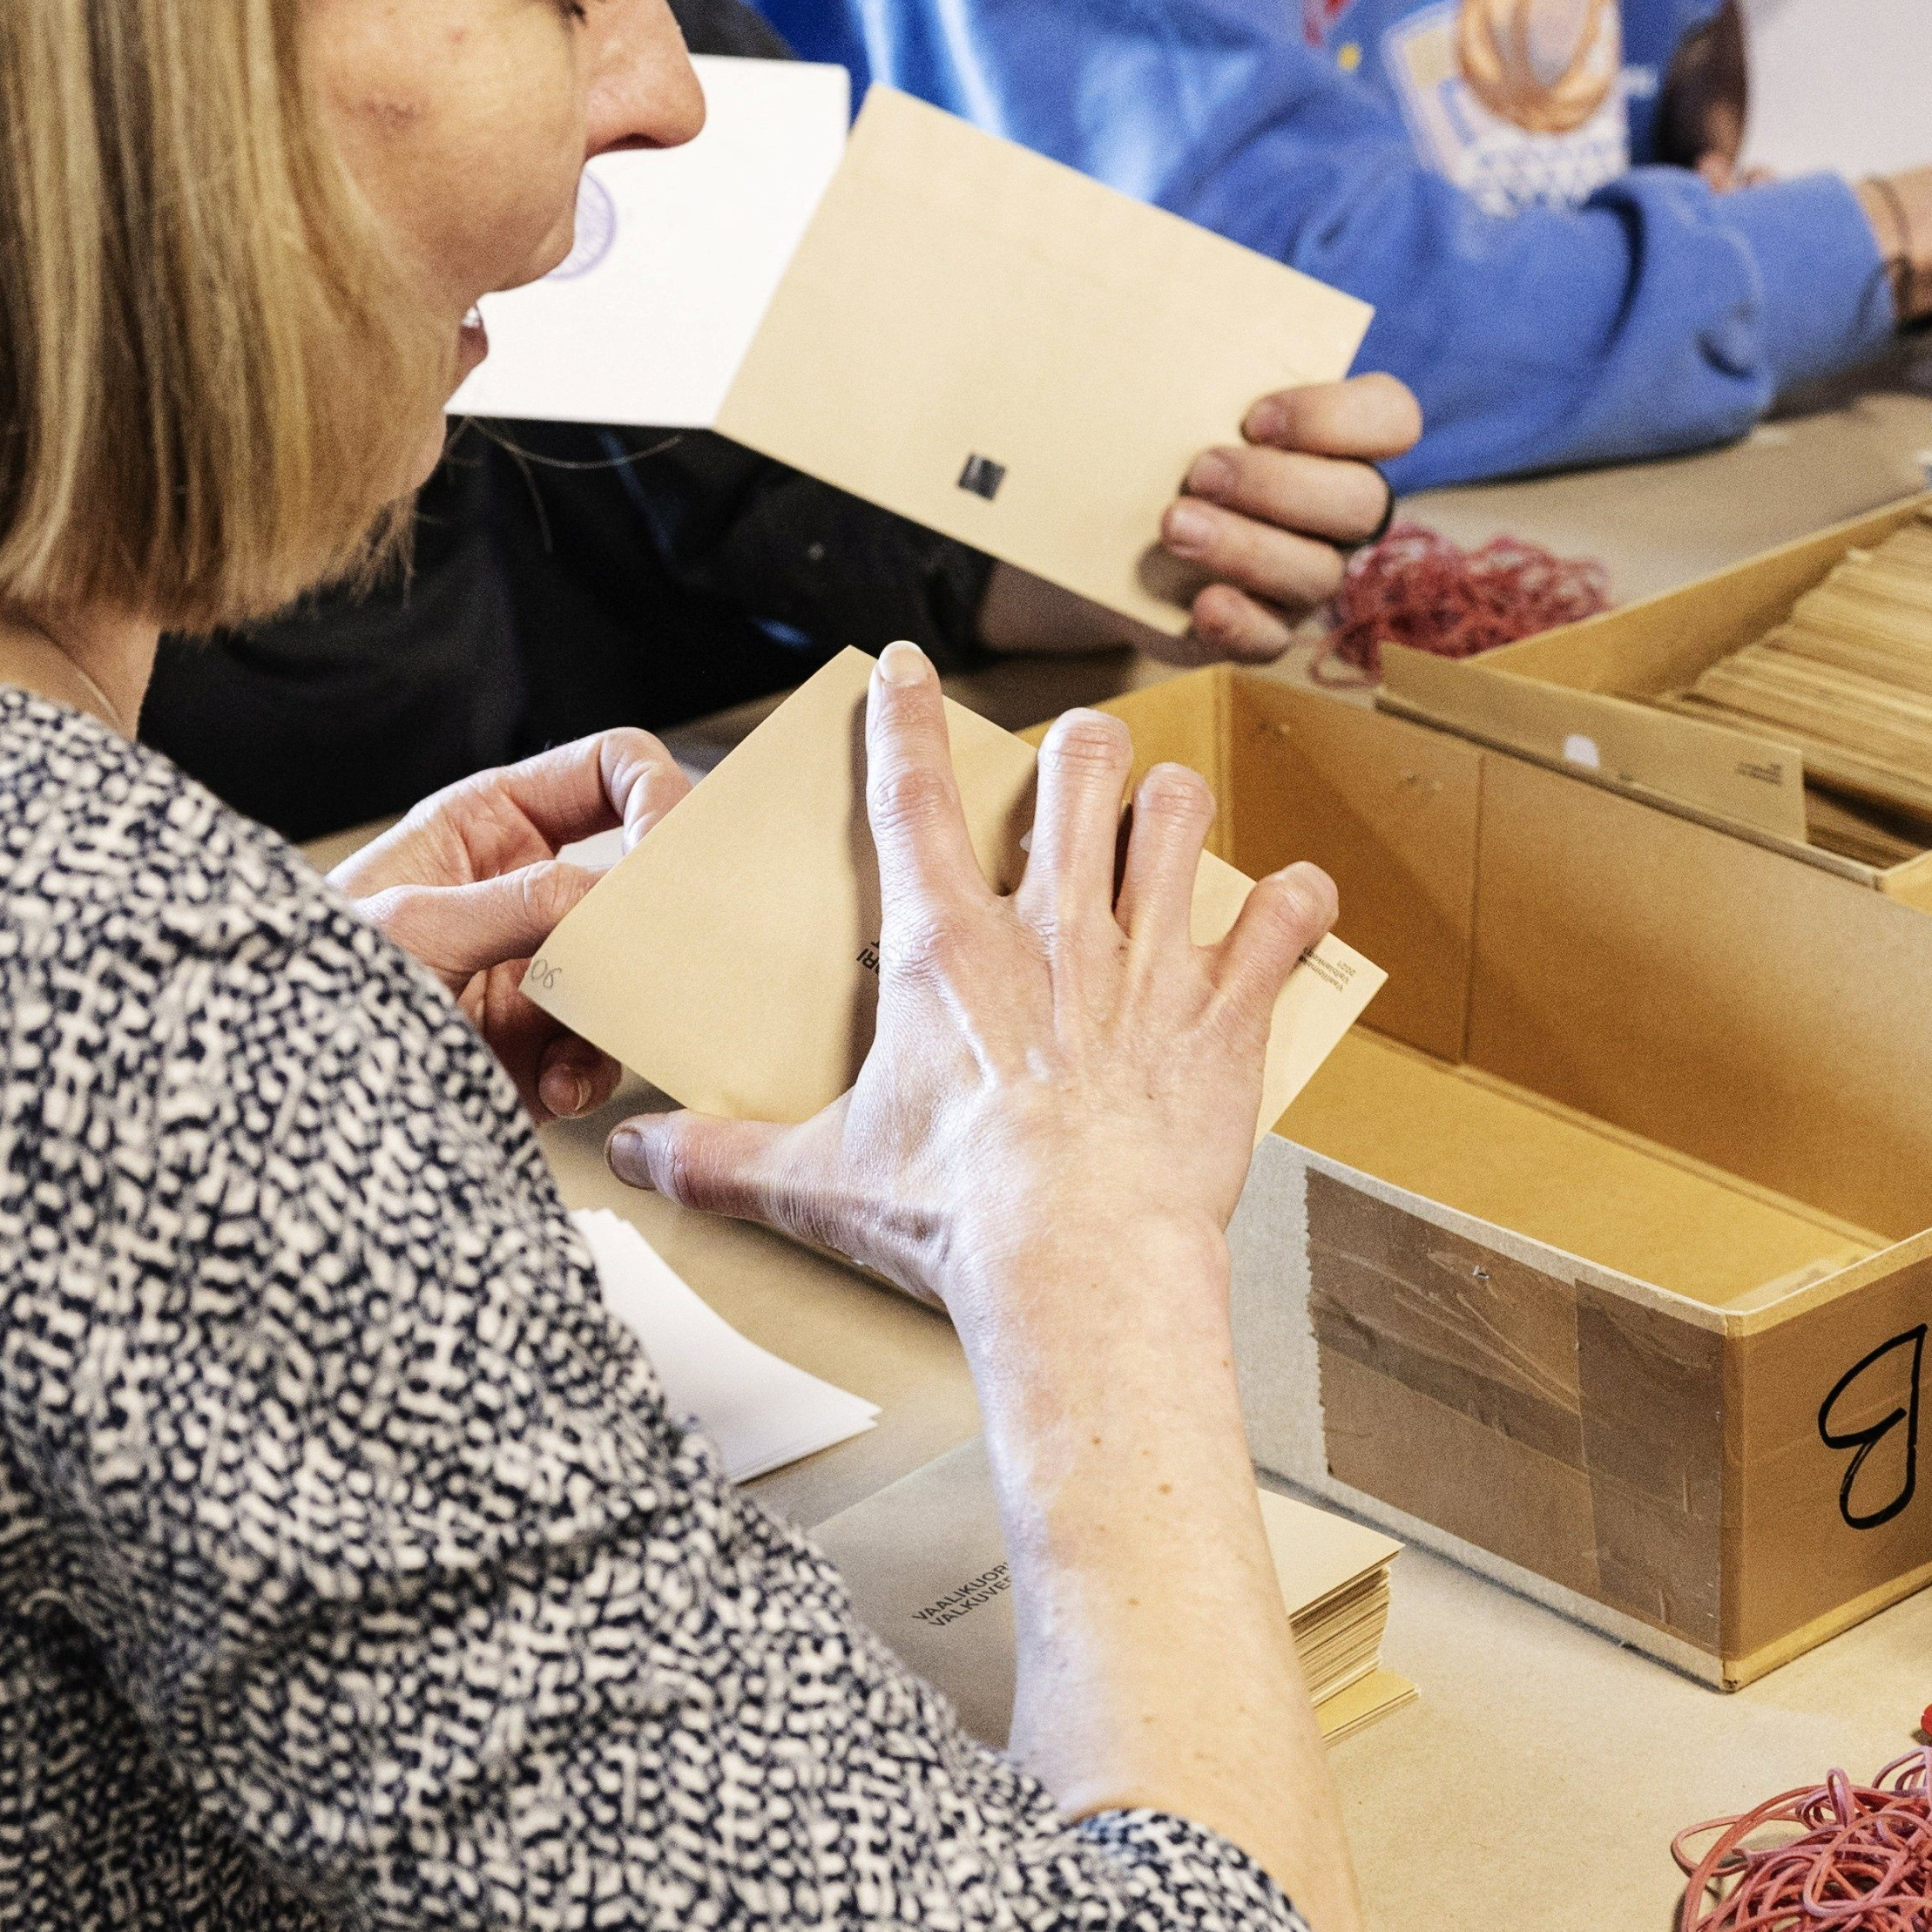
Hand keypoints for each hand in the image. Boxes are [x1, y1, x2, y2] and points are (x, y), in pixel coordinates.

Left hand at [336, 729, 691, 1122]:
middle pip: (640, 874)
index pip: (609, 769)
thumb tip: (622, 895)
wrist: (280, 1084)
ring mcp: (542, 965)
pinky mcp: (545, 1040)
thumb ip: (524, 902)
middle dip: (651, 919)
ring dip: (620, 1007)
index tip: (669, 857)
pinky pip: (608, 1047)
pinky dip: (591, 1072)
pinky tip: (553, 1086)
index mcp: (492, 823)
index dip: (656, 795)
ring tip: (578, 1038)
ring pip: (636, 968)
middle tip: (660, 952)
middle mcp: (529, 888)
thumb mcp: (415, 926)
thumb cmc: (310, 982)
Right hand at [604, 646, 1341, 1315]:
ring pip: (1178, 818)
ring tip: (1166, 819)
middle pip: (1077, 771)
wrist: (1075, 1261)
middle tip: (1077, 765)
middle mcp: (1052, 931)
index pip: (912, 799)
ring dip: (1173, 808)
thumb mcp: (814, 1186)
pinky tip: (1291, 903)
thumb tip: (638, 1163)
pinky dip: (1293, 904)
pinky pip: (1282, 920)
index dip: (906, 721)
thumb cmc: (957, 1220)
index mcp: (946, 952)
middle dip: (1080, 749)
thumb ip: (721, 1160)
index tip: (909, 670)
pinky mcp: (1224, 1013)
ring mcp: (1148, 963)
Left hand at [988, 377, 1422, 667]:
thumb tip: (1114, 266)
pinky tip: (1202, 603)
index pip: (1391, 417)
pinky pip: (1274, 640)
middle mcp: (1336, 509)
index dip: (1337, 418)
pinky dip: (1241, 623)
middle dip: (1280, 484)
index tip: (1252, 415)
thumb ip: (1176, 344)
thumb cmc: (1149, 437)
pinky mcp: (1259, 627)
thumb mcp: (1161, 385)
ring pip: (1316, 571)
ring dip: (1247, 546)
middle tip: (1198, 468)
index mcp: (1335, 437)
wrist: (1098, 525)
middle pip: (1360, 500)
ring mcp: (1305, 572)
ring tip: (1171, 524)